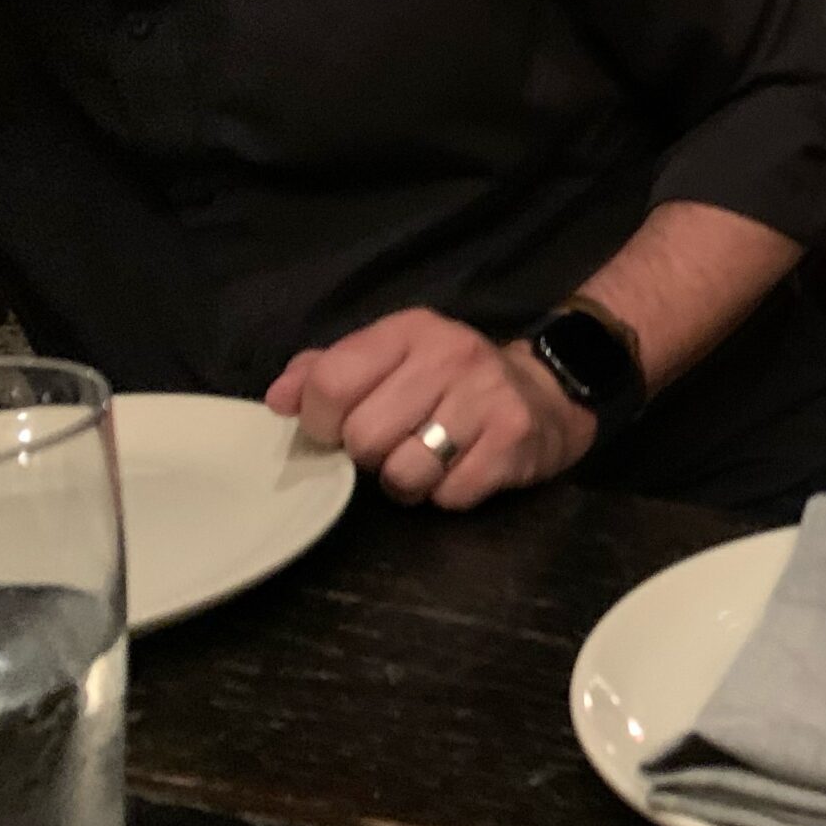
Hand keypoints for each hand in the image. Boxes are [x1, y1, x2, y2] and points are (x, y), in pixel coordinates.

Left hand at [266, 308, 597, 510]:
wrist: (547, 393)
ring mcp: (487, 396)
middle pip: (364, 437)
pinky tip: (463, 469)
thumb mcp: (394, 359)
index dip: (321, 422)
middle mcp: (450, 355)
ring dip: (408, 482)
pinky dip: (448, 494)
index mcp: (410, 330)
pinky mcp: (514, 439)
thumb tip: (277, 400)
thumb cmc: (453, 380)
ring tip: (428, 461)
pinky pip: (449, 495)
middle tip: (396, 444)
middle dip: (371, 456)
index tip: (340, 429)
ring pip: (403, 474)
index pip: (331, 382)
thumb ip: (328, 372)